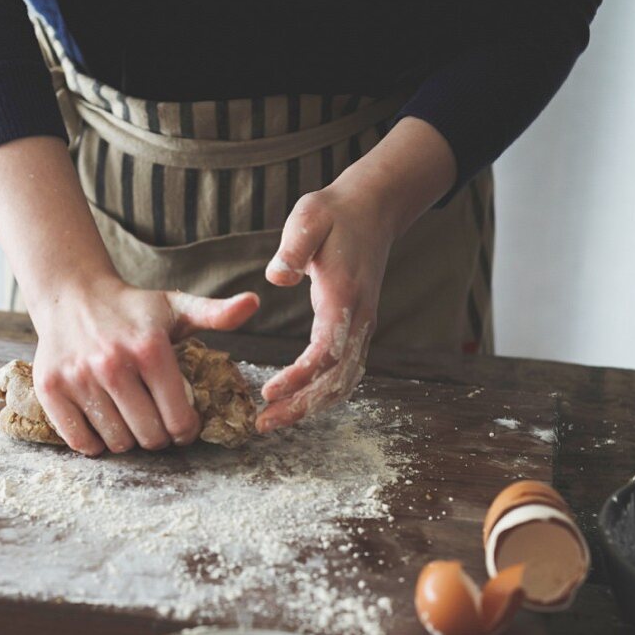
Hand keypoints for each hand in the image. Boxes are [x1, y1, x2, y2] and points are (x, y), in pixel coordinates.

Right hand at [30, 277, 258, 454]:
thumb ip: (216, 313)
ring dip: (127, 439)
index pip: (179, 420)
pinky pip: (80, 441)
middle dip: (158, 437)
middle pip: (149, 437)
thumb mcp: (176, 307)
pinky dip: (94, 442)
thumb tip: (254, 302)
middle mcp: (112, 364)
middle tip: (155, 424)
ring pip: (116, 442)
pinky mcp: (51, 389)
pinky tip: (102, 423)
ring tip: (129, 418)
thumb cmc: (132, 309)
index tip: (182, 425)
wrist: (72, 296)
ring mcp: (79, 378)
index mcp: (150, 349)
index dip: (186, 430)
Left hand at [255, 182, 398, 431]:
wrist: (372, 209)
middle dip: (301, 406)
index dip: (299, 377)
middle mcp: (359, 319)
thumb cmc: (335, 213)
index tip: (269, 392)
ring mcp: (362, 326)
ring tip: (274, 421)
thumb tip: (276, 277)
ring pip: (343, 382)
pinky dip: (323, 394)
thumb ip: (294, 247)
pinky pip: (344, 372)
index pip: (326, 351)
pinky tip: (297, 403)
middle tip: (262, 424)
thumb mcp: (310, 217)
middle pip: (336, 379)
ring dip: (311, 406)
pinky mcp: (356, 328)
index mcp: (344, 297)